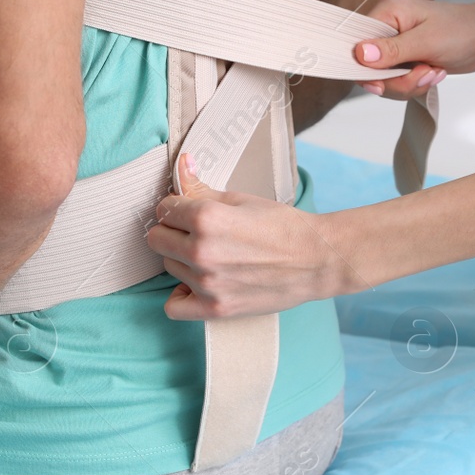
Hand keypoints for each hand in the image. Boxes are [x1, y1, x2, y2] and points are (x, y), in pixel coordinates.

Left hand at [147, 156, 352, 318]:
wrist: (317, 260)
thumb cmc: (283, 226)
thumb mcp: (241, 199)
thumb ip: (202, 188)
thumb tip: (181, 166)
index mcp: (207, 218)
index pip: (163, 209)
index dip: (177, 207)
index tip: (190, 211)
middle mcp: (202, 251)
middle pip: (157, 239)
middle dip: (173, 231)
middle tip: (197, 232)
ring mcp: (207, 283)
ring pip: (168, 267)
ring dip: (182, 259)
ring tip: (212, 255)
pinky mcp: (216, 308)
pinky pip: (175, 306)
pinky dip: (181, 295)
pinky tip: (196, 283)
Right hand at [353, 0, 474, 99]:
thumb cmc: (464, 30)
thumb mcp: (427, 41)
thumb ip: (392, 50)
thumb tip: (360, 54)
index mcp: (387, 11)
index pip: (357, 43)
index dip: (366, 68)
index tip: (383, 82)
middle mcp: (386, 27)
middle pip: (369, 67)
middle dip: (396, 80)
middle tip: (423, 73)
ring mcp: (394, 45)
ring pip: (383, 80)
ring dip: (408, 84)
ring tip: (433, 72)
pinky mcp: (404, 59)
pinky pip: (396, 83)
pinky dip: (414, 85)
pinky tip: (433, 73)